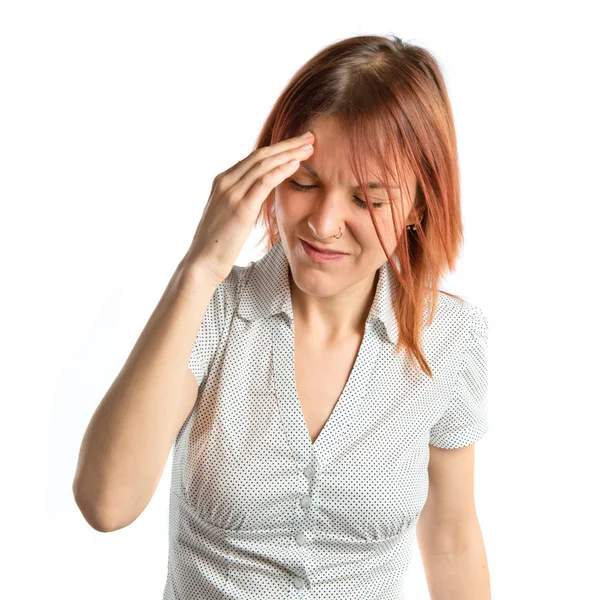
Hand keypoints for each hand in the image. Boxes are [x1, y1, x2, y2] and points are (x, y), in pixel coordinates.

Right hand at [183, 132, 314, 284]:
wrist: (203, 262)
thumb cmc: (219, 243)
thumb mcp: (230, 215)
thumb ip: (243, 199)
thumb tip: (260, 195)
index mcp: (224, 181)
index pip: (255, 158)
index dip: (279, 148)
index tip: (299, 143)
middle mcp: (226, 181)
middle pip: (262, 155)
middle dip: (288, 144)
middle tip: (309, 137)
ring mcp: (232, 192)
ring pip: (264, 164)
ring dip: (289, 153)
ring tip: (309, 148)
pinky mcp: (240, 207)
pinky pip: (264, 182)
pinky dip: (281, 170)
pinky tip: (297, 164)